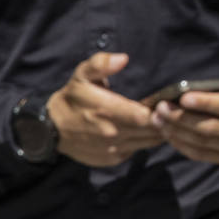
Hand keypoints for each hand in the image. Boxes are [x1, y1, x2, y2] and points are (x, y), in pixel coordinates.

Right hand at [47, 53, 163, 165]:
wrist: (51, 129)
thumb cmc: (72, 98)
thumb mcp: (82, 75)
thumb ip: (101, 64)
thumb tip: (123, 58)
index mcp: (106, 111)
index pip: (145, 116)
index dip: (159, 110)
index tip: (165, 102)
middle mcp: (111, 133)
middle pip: (151, 130)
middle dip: (163, 120)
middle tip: (167, 110)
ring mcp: (112, 149)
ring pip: (148, 142)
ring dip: (157, 131)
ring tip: (159, 119)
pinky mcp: (112, 159)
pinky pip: (137, 150)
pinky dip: (144, 141)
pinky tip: (144, 131)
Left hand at [151, 40, 218, 165]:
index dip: (205, 102)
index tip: (183, 96)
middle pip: (209, 127)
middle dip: (182, 118)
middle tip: (161, 107)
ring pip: (201, 141)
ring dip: (176, 131)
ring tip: (157, 118)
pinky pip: (199, 154)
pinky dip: (180, 144)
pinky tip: (166, 132)